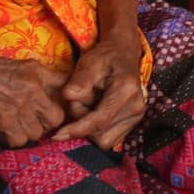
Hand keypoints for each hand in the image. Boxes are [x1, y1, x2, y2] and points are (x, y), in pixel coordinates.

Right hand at [0, 50, 69, 146]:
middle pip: (56, 117)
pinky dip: (10, 141)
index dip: (66, 104)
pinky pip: (19, 140)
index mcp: (37, 71)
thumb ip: (36, 78)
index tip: (55, 112)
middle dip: (45, 125)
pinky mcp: (4, 118)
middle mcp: (33, 86)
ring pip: (37, 132)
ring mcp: (19, 102)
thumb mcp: (15, 66)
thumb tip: (51, 97)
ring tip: (13, 128)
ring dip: (25, 134)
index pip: (67, 89)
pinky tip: (2, 134)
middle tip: (30, 124)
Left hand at [52, 31, 147, 148]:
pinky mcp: (132, 122)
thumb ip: (78, 80)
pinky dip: (96, 130)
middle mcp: (136, 106)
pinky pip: (109, 138)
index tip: (57, 135)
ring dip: (89, 128)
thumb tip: (68, 97)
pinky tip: (94, 112)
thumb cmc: (104, 57)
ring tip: (88, 105)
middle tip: (78, 102)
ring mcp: (136, 115)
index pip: (100, 120)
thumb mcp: (89, 62)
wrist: (121, 54)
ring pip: (104, 139)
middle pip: (100, 133)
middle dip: (82, 124)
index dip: (77, 130)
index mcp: (127, 89)